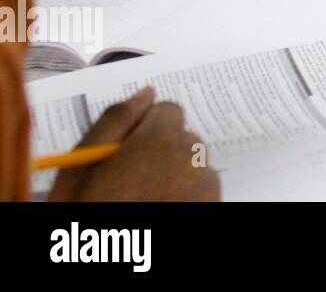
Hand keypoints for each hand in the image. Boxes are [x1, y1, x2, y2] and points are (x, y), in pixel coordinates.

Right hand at [48, 87, 219, 200]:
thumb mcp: (80, 168)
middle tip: (127, 184)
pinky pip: (203, 192)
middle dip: (159, 153)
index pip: (167, 110)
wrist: (113, 261)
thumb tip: (145, 92)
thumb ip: (114, 121)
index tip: (125, 151)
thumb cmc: (87, 215)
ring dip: (174, 177)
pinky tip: (160, 214)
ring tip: (141, 204)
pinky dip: (187, 199)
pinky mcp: (215, 208)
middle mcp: (193, 160)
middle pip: (182, 139)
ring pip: (194, 167)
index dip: (143, 129)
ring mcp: (208, 189)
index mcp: (160, 141)